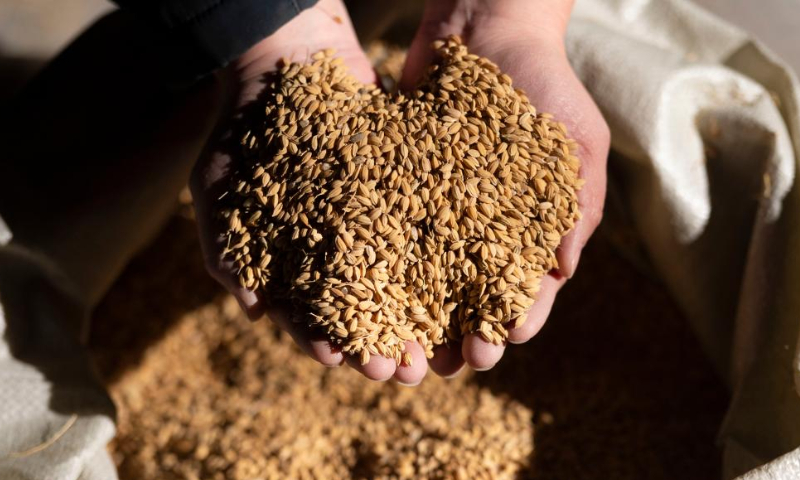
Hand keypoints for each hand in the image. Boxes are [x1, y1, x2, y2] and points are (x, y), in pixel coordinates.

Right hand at [190, 0, 429, 383]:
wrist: (286, 55)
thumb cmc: (242, 125)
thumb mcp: (217, 185)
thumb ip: (226, 247)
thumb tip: (253, 310)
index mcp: (291, 261)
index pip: (308, 314)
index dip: (324, 339)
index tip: (342, 360)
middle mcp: (336, 249)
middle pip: (364, 309)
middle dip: (382, 342)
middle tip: (405, 371)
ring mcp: (373, 222)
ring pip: (402, 282)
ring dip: (420, 319)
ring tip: (440, 348)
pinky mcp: (405, 192)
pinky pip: (428, 233)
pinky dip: (444, 262)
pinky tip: (463, 285)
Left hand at [400, 0, 609, 373]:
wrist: (486, 27)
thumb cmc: (544, 84)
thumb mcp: (576, 141)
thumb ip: (576, 205)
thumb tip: (563, 272)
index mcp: (531, 228)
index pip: (524, 289)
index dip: (512, 320)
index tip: (496, 345)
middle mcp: (482, 229)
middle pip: (468, 297)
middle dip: (458, 333)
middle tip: (443, 365)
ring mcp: (439, 211)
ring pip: (424, 278)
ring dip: (414, 317)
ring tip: (400, 347)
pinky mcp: (400, 189)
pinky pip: (388, 234)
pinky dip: (378, 267)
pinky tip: (362, 294)